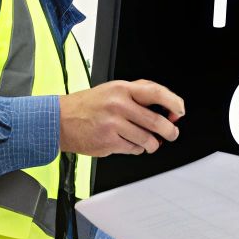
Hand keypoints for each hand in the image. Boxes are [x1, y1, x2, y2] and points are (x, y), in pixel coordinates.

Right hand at [59, 80, 184, 155]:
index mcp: (122, 89)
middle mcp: (118, 105)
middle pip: (156, 121)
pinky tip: (130, 143)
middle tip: (171, 134)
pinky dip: (137, 149)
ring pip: (147, 139)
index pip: (156, 92)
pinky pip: (134, 149)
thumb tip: (167, 106)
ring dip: (153, 144)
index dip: (173, 102)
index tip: (180, 111)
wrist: (59, 120)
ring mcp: (113, 125)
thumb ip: (140, 93)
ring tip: (151, 142)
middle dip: (169, 131)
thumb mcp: (113, 89)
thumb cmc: (88, 105)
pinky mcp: (108, 142)